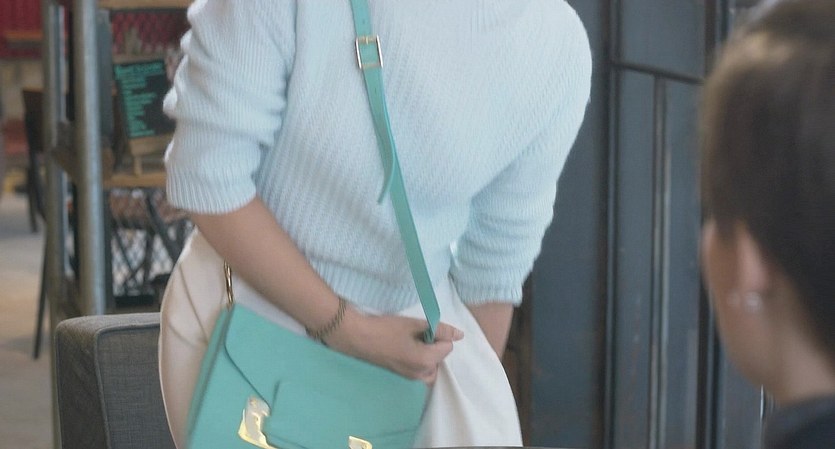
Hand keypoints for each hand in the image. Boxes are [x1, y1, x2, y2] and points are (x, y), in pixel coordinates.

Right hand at [323, 306, 463, 383]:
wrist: (358, 338)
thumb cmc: (386, 329)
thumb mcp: (415, 325)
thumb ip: (440, 330)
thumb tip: (460, 335)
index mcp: (426, 362)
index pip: (448, 347)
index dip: (438, 335)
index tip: (422, 330)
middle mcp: (421, 374)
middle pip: (440, 358)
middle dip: (433, 346)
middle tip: (414, 335)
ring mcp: (411, 378)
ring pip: (431, 365)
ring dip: (426, 354)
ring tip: (409, 342)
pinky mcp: (403, 377)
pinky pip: (420, 370)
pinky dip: (418, 359)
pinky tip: (403, 349)